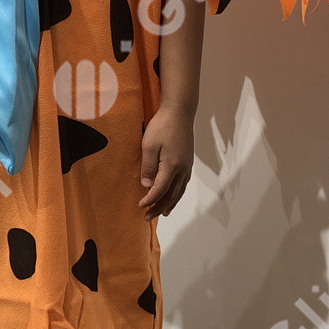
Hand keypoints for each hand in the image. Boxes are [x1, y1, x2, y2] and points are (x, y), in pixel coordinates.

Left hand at [138, 104, 194, 221]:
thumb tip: (147, 186)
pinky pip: (183, 183)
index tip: (140, 206)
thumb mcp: (149, 145)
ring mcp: (187, 166)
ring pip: (179, 191)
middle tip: (148, 217)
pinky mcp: (188, 161)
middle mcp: (182, 169)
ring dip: (170, 203)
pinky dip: (177, 193)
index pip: (160, 190)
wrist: (180, 111)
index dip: (150, 200)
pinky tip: (173, 195)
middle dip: (159, 207)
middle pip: (171, 195)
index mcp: (172, 166)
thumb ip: (148, 167)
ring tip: (162, 213)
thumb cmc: (162, 126)